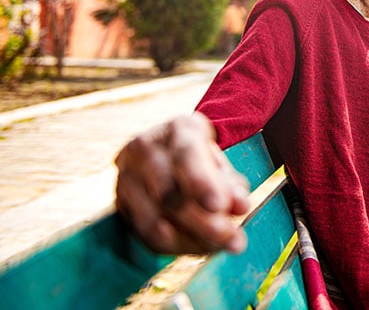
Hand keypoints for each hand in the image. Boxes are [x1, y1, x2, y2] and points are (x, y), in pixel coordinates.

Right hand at [114, 114, 249, 254]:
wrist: (167, 153)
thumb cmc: (200, 159)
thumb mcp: (220, 162)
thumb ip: (231, 184)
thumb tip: (240, 207)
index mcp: (177, 129)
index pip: (187, 154)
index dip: (201, 182)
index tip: (219, 206)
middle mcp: (144, 148)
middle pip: (170, 194)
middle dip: (204, 223)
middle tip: (233, 240)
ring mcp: (126, 176)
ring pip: (155, 220)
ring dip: (191, 240)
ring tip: (218, 246)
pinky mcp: (120, 203)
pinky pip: (145, 234)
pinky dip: (174, 246)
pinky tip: (197, 247)